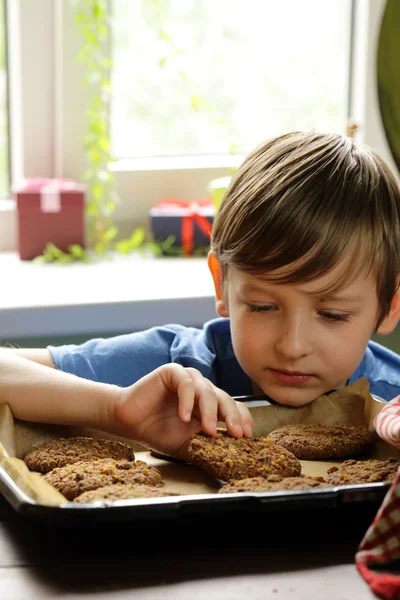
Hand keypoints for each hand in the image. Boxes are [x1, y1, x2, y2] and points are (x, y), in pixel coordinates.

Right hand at [111, 364, 252, 458]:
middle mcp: (202, 389)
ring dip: (210, 412)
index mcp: (210, 404)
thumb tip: (227, 466)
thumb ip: (206, 450)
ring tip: (208, 431)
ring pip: (207, 390)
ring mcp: (188, 379)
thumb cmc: (158, 432)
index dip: (242, 419)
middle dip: (232, 417)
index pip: (234, 407)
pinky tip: (184, 417)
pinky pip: (186, 383)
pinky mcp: (172, 372)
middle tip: (236, 434)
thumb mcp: (187, 445)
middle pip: (225, 398)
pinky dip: (187, 401)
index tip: (245, 436)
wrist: (129, 421)